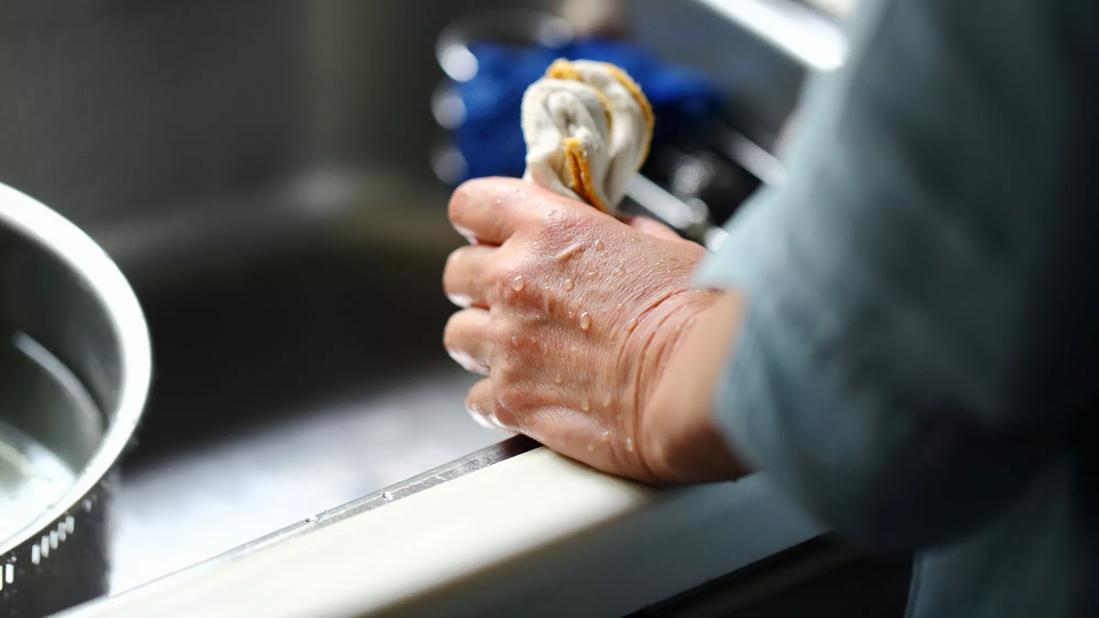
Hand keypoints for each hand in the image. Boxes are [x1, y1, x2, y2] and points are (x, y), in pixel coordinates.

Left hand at [443, 177, 744, 483]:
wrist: (699, 384)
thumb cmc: (696, 314)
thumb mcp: (662, 246)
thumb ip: (618, 233)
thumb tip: (611, 233)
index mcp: (550, 229)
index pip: (471, 204)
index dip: (479, 221)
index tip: (491, 235)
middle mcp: (516, 280)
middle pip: (457, 273)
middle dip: (481, 286)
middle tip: (514, 301)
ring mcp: (507, 342)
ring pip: (458, 335)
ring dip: (484, 341)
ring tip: (521, 352)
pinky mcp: (511, 400)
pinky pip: (476, 397)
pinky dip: (498, 399)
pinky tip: (531, 396)